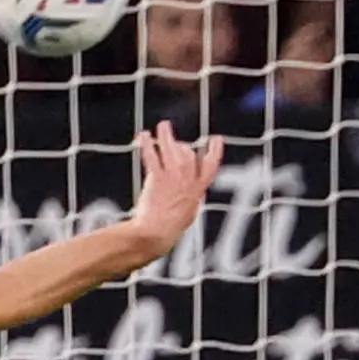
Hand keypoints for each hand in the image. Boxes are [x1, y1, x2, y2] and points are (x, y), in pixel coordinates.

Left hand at [116, 122, 226, 265]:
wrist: (157, 233)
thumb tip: (193, 197)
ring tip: (163, 126)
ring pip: (170, 150)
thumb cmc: (169, 230)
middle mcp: (187, 180)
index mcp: (197, 190)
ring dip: (166, 136)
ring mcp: (172, 177)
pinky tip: (142, 136)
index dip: (214, 151)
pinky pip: (152, 156)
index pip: (210, 166)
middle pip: (187, 154)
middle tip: (174, 141)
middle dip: (181, 146)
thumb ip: (191, 200)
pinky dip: (146, 144)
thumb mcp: (188, 215)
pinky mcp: (157, 178)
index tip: (216, 139)